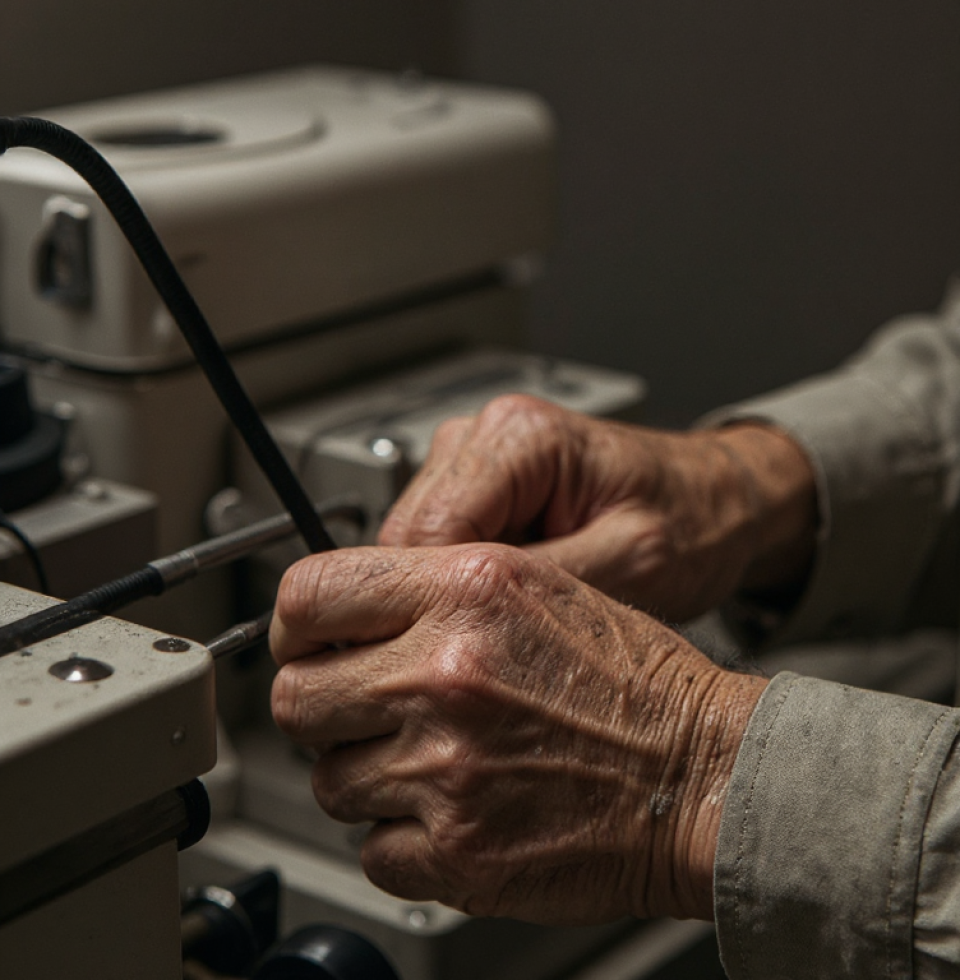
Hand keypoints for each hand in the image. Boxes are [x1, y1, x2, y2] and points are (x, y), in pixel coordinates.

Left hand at [270, 543, 765, 923]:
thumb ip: (427, 591)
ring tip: (430, 763)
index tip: (308, 643)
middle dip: (322, 706)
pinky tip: (453, 811)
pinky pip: (372, 850)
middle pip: (296, 697)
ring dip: (365, 775)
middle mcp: (445, 673)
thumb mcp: (533, 586)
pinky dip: (400, 838)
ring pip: (327, 781)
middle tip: (364, 711)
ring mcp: (446, 767)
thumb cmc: (632, 681)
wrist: (702, 771)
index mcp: (464, 591)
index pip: (308, 596)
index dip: (298, 625)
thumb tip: (341, 620)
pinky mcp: (458, 851)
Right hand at [379, 395, 816, 621]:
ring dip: (448, 596)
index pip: (422, 532)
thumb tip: (451, 623)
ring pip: (411, 549)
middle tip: (486, 653)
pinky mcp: (476, 489)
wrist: (715, 503)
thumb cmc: (692, 521)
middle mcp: (482, 436)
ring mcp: (473, 461)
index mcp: (518, 436)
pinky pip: (435, 550)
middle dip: (435, 602)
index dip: (426, 605)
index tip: (441, 658)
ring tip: (513, 626)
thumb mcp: (629, 566)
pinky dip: (461, 587)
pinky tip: (509, 605)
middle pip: (404, 541)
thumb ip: (536, 588)